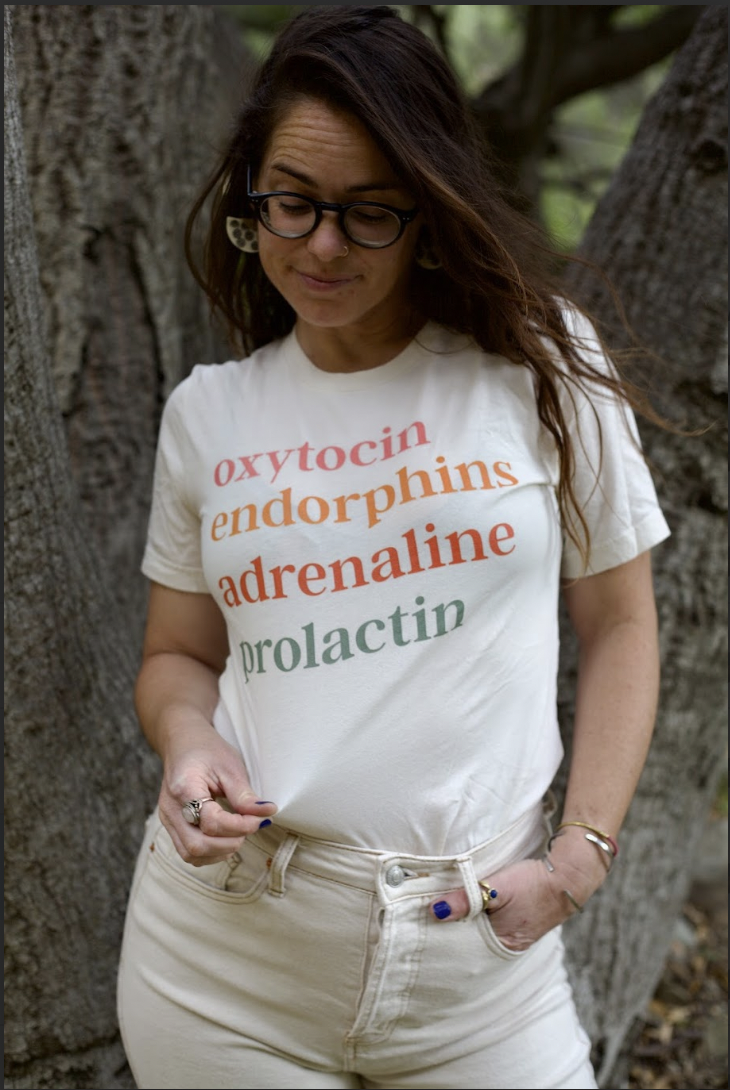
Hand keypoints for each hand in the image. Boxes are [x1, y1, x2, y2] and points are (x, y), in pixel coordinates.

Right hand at [158, 717, 276, 865]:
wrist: (182, 742)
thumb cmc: (206, 750)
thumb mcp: (230, 765)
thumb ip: (244, 794)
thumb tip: (266, 814)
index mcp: (184, 789)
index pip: (212, 822)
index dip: (240, 826)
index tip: (259, 819)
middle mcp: (171, 809)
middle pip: (197, 845)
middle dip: (229, 843)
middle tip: (249, 827)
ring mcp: (168, 819)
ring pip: (191, 854)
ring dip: (220, 851)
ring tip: (239, 833)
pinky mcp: (172, 826)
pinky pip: (188, 851)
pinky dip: (210, 852)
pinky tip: (226, 839)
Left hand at [430, 832, 608, 949]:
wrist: (568, 877)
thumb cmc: (532, 882)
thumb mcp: (496, 886)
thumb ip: (467, 899)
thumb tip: (435, 910)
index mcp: (501, 944)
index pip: (462, 947)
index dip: (444, 934)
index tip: (425, 922)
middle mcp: (506, 948)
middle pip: (470, 945)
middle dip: (451, 933)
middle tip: (430, 919)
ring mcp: (514, 939)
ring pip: (479, 937)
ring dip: (464, 927)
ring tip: (445, 915)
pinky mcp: (518, 928)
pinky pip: (490, 931)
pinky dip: (478, 924)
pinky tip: (469, 915)